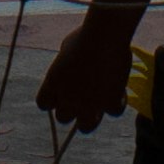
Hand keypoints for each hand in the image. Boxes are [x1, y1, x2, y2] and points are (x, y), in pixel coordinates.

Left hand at [34, 3, 139, 134]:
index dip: (53, 99)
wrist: (104, 36)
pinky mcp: (110, 103)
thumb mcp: (66, 48)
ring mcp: (89, 105)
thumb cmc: (85, 36)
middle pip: (63, 118)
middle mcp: (67, 99)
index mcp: (52, 84)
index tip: (61, 91)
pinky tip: (120, 92)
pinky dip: (117, 103)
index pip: (43, 103)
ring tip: (100, 104)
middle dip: (72, 109)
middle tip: (83, 97)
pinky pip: (113, 113)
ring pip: (85, 127)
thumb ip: (64, 65)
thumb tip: (70, 68)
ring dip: (92, 117)